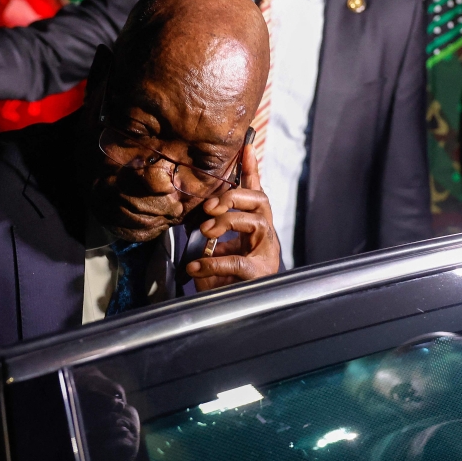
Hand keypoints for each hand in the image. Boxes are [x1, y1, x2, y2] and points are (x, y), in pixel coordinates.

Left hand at [186, 145, 279, 290]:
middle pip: (260, 200)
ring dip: (226, 222)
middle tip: (208, 206)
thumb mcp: (219, 251)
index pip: (255, 193)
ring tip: (204, 232)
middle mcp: (266, 236)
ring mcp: (266, 253)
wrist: (240, 315)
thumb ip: (216, 233)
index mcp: (255, 227)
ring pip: (255, 222)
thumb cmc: (229, 282)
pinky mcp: (260, 274)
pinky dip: (212, 263)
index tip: (247, 145)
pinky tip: (195, 268)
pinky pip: (237, 261)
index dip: (252, 169)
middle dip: (233, 196)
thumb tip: (201, 212)